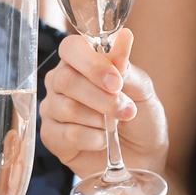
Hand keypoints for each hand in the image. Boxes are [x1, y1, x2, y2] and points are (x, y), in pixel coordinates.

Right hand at [41, 28, 168, 178]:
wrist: (144, 158)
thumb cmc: (141, 119)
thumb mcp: (142, 90)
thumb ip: (126, 67)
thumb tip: (124, 36)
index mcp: (81, 62)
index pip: (72, 48)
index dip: (92, 64)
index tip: (116, 82)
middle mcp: (61, 82)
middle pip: (66, 80)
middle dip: (101, 98)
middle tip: (125, 110)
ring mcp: (53, 109)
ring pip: (66, 108)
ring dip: (100, 120)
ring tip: (117, 126)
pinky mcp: (51, 137)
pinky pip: (65, 134)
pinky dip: (91, 139)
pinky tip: (103, 141)